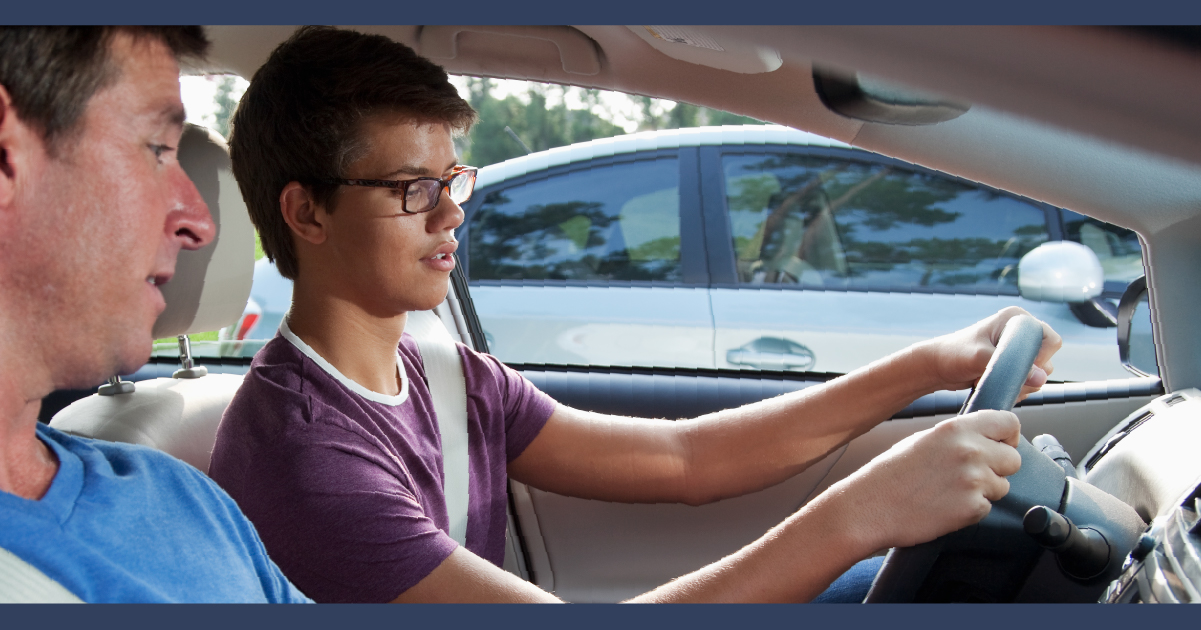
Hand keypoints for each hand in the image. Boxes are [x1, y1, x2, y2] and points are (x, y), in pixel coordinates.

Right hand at [828, 410, 1022, 550]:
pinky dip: (971, 510)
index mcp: (956, 428)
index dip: (1007, 436)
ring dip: (985, 491)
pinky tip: (946, 506)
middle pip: (1013, 458)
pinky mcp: (972, 508)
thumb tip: (986, 439)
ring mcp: (973, 480)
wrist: (870, 506)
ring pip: (1003, 486)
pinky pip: (987, 508)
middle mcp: (969, 451)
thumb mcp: (925, 439)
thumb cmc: (891, 474)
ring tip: (952, 491)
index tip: (1000, 445)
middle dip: (999, 468)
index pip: (1009, 422)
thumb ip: (959, 436)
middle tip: (973, 475)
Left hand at [918, 307, 1061, 399]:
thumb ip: (1011, 367)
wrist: (936, 367)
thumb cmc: (953, 356)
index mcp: (1017, 319)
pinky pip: (1027, 383)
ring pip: (1039, 375)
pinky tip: (995, 388)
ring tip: (992, 382)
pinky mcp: (1013, 365)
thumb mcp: (980, 359)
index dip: (1043, 358)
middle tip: (1001, 380)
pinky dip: (1016, 389)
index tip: (1023, 371)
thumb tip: (1042, 377)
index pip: (1050, 339)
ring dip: (1020, 385)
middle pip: (1047, 361)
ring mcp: (1018, 350)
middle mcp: (1021, 332)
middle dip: (1028, 376)